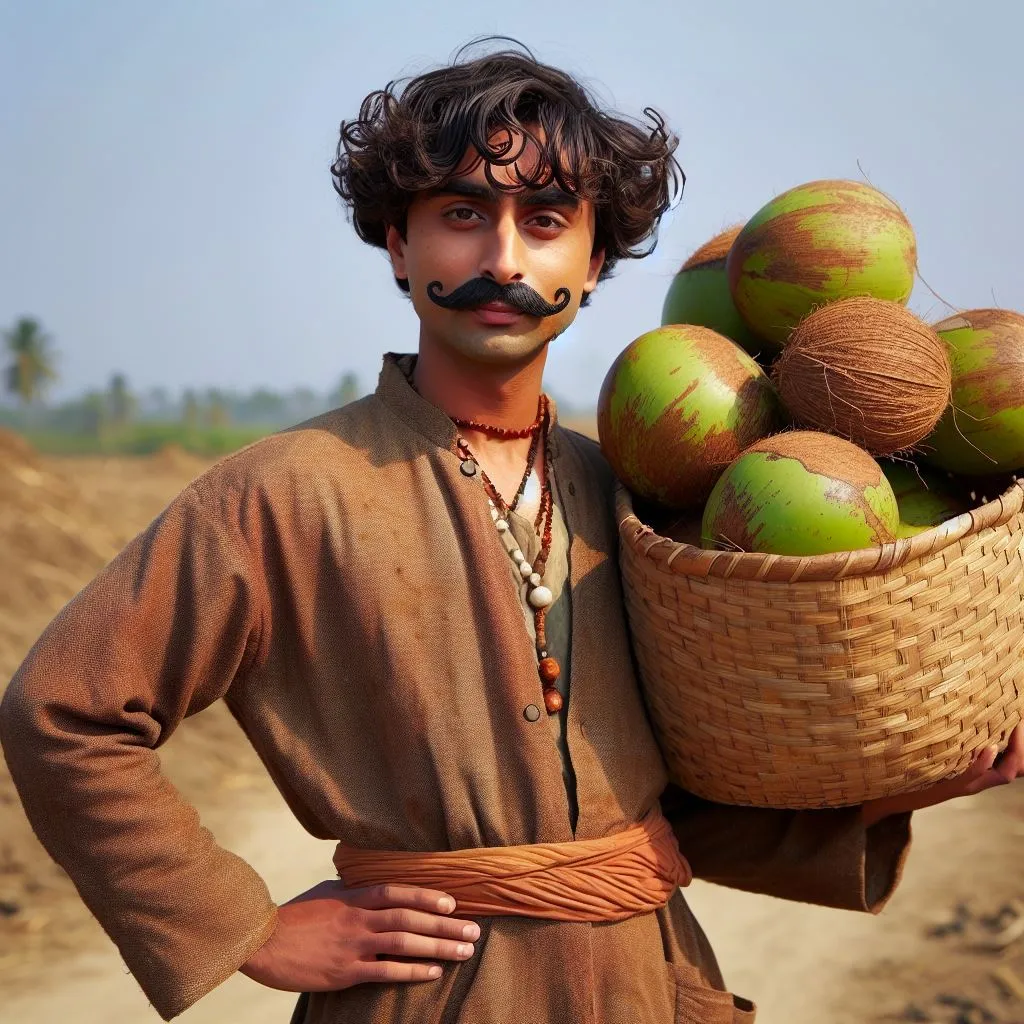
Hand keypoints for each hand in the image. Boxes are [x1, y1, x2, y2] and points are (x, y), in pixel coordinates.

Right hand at [238, 881, 479, 991]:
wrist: (262, 942)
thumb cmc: (294, 916)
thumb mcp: (325, 892)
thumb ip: (353, 890)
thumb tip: (374, 884)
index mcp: (353, 896)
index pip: (398, 891)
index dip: (427, 895)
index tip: (453, 902)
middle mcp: (358, 917)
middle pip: (409, 917)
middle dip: (445, 924)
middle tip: (473, 930)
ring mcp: (353, 944)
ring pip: (404, 942)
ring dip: (438, 946)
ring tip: (464, 950)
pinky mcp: (345, 971)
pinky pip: (386, 971)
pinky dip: (413, 970)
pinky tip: (434, 971)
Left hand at [862, 724, 1023, 826]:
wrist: (889, 796)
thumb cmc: (910, 770)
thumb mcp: (936, 754)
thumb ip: (951, 740)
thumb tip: (958, 711)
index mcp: (977, 773)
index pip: (1014, 763)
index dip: (1022, 744)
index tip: (1020, 720)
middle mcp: (977, 781)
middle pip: (1016, 769)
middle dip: (1023, 748)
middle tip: (1020, 724)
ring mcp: (965, 785)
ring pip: (1003, 773)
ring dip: (1014, 752)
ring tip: (1015, 728)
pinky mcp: (948, 786)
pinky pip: (973, 776)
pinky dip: (984, 763)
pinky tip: (989, 747)